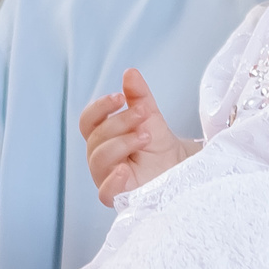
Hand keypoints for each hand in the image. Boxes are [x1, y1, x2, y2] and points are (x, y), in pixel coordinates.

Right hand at [81, 69, 194, 204]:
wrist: (180, 167)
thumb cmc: (158, 144)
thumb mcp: (150, 116)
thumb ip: (139, 95)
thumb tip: (130, 72)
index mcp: (102, 136)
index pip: (88, 120)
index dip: (100, 108)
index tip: (120, 96)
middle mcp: (99, 156)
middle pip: (96, 137)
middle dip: (120, 122)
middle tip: (143, 114)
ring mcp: (106, 177)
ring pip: (99, 159)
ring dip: (121, 143)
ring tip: (145, 135)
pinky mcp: (119, 197)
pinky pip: (105, 193)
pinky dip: (112, 181)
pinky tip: (124, 170)